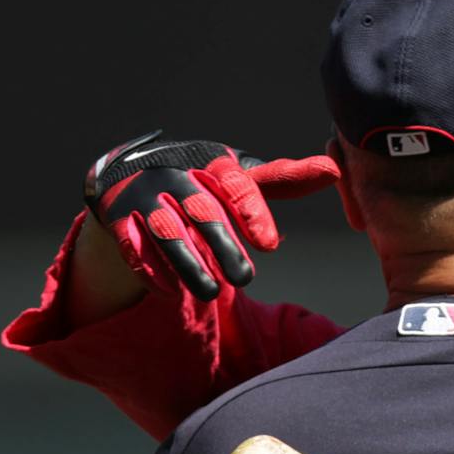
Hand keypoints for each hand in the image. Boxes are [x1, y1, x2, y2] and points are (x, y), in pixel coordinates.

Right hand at [83, 131, 340, 299]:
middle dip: (222, 244)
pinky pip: (132, 244)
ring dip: (188, 262)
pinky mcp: (119, 218)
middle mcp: (177, 173)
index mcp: (211, 161)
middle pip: (202, 209)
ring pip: (167, 229)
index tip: (270, 245)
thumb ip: (282, 180)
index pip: (235, 182)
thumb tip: (334, 170)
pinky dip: (151, 268)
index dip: (252, 211)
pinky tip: (170, 292)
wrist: (133, 175)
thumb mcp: (238, 178)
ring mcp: (145, 194)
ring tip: (210, 292)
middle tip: (245, 278)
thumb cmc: (201, 181)